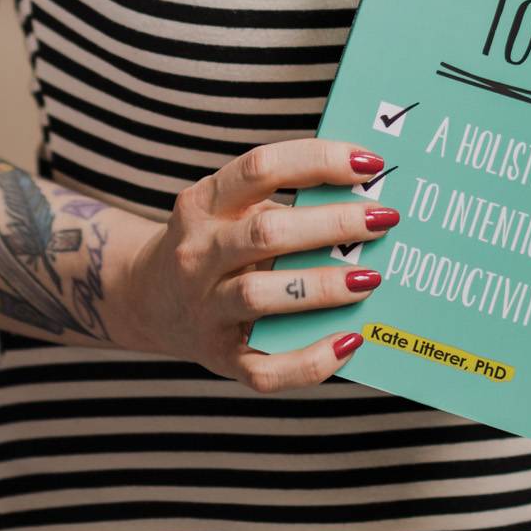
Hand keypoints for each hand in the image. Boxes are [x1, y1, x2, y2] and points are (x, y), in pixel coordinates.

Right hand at [127, 141, 398, 389]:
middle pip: (266, 233)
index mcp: (205, 202)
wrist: (146, 299)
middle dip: (331, 224)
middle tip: (384, 219)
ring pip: (260, 296)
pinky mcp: (219, 357)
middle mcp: (198, 252)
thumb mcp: (231, 208)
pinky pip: (265, 369)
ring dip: (322, 285)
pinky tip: (351, 341)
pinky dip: (311, 360)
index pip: (261, 168)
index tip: (369, 163)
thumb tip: (367, 196)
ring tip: (371, 278)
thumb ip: (283, 202)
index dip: (318, 160)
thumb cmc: (214, 243)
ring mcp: (205, 308)